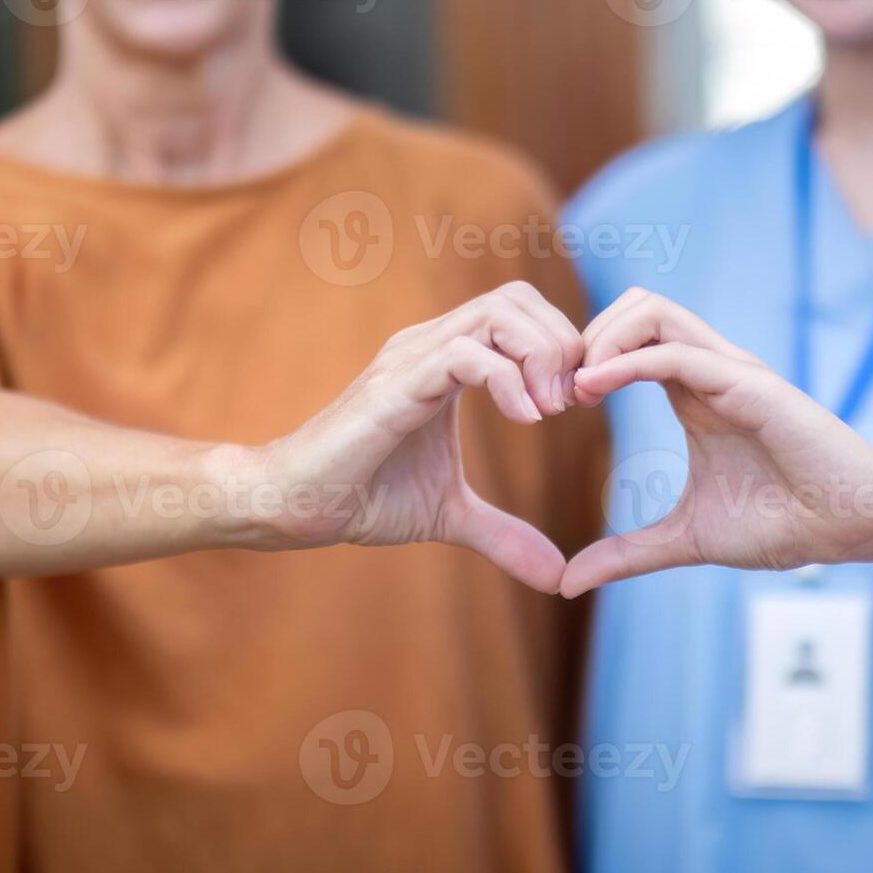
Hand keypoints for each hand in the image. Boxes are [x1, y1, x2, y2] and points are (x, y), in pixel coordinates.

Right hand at [250, 281, 582, 592]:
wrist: (295, 504)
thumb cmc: (362, 496)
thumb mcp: (451, 515)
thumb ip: (504, 534)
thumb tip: (557, 574)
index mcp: (448, 359)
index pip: (521, 311)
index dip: (561, 346)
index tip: (577, 403)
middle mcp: (430, 344)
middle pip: (517, 298)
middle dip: (561, 344)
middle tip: (569, 405)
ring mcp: (411, 358)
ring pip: (496, 313)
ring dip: (540, 356)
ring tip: (548, 411)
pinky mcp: (395, 385)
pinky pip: (464, 354)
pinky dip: (506, 380)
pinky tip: (523, 418)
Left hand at [560, 289, 872, 597]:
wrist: (852, 525)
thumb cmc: (786, 523)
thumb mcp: (686, 540)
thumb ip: (628, 554)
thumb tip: (569, 581)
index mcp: (694, 393)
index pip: (627, 341)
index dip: (582, 361)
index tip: (546, 406)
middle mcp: (710, 370)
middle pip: (634, 307)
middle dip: (583, 337)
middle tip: (552, 392)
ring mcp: (731, 371)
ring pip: (654, 311)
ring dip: (602, 338)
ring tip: (573, 387)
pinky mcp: (751, 385)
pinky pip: (678, 355)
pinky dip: (629, 362)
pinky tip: (595, 388)